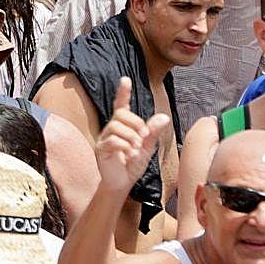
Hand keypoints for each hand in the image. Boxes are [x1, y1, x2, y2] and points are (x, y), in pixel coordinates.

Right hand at [94, 77, 171, 193]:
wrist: (122, 184)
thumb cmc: (133, 164)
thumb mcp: (147, 147)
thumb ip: (153, 132)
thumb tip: (164, 116)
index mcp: (123, 126)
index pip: (121, 105)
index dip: (123, 92)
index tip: (125, 79)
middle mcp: (111, 129)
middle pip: (120, 114)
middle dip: (136, 124)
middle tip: (143, 138)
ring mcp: (104, 139)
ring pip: (115, 126)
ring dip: (131, 136)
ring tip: (136, 149)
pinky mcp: (100, 150)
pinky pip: (112, 141)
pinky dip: (124, 147)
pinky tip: (129, 155)